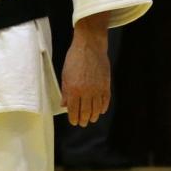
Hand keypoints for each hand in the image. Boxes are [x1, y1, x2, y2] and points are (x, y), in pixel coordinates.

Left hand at [61, 12, 110, 126]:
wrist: (89, 47)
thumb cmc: (74, 59)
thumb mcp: (65, 74)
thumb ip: (65, 91)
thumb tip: (64, 105)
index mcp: (73, 89)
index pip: (73, 109)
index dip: (73, 117)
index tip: (74, 122)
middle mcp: (86, 91)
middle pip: (85, 111)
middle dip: (83, 119)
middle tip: (82, 123)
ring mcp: (97, 89)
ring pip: (96, 108)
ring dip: (94, 116)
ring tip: (91, 119)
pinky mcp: (106, 85)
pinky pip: (106, 101)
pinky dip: (103, 108)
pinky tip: (101, 111)